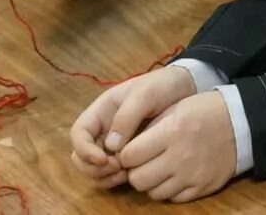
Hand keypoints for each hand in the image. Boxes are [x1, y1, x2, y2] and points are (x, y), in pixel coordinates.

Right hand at [69, 65, 195, 187]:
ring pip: (94, 168)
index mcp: (102, 111)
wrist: (186, 90)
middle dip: (93, 167)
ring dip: (104, 176)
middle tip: (117, 168)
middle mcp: (104, 130)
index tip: (102, 158)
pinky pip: (112, 173)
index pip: (79, 133)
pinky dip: (115, 179)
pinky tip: (132, 176)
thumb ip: (127, 117)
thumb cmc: (163, 86)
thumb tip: (111, 146)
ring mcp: (115, 145)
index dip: (84, 149)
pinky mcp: (129, 156)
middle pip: (81, 156)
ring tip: (125, 174)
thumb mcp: (145, 94)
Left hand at [118, 91, 238, 201]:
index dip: (126, 154)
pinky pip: (173, 199)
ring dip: (152, 182)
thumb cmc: (205, 110)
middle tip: (144, 161)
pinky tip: (176, 175)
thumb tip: (123, 150)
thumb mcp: (175, 108)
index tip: (133, 149)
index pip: (129, 156)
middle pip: (137, 179)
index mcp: (171, 132)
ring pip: (153, 193)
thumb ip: (149, 129)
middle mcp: (180, 157)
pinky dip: (170, 189)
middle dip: (136, 171)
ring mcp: (191, 175)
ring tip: (161, 167)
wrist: (242, 123)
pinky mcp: (202, 188)